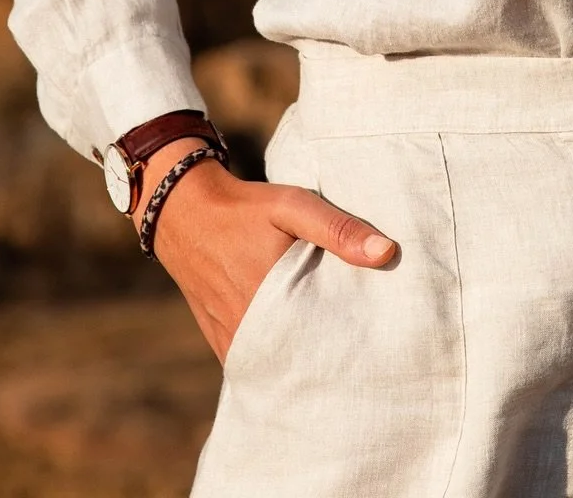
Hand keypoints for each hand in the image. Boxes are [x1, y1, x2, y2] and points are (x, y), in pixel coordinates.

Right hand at [134, 137, 397, 362]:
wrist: (185, 212)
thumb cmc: (246, 208)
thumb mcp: (293, 206)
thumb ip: (338, 229)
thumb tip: (387, 253)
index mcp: (273, 303)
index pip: (323, 342)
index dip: (350, 345)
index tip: (376, 342)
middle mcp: (250, 330)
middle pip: (301, 359)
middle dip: (329, 359)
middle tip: (361, 353)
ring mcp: (233, 339)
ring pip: (277, 366)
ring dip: (302, 362)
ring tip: (336, 356)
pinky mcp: (221, 340)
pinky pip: (254, 362)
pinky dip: (275, 361)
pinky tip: (298, 353)